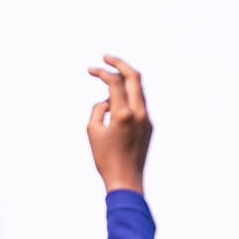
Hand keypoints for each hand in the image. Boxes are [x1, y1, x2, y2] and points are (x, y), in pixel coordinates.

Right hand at [87, 55, 151, 193]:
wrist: (126, 180)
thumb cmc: (105, 158)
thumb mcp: (92, 131)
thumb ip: (98, 109)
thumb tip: (107, 100)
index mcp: (124, 113)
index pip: (115, 82)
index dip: (102, 72)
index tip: (90, 70)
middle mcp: (139, 113)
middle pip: (134, 77)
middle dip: (120, 63)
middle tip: (106, 57)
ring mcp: (146, 118)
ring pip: (138, 89)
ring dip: (124, 81)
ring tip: (107, 82)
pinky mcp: (148, 125)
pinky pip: (138, 103)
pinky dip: (127, 96)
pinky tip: (114, 102)